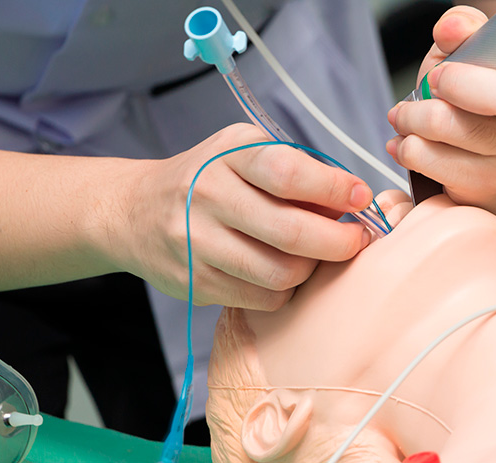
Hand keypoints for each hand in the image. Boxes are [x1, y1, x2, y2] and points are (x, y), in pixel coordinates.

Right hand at [107, 123, 373, 310]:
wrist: (134, 211)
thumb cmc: (207, 178)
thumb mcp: (244, 153)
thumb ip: (295, 170)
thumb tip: (354, 204)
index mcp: (227, 155)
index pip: (289, 173)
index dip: (335, 189)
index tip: (361, 198)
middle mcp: (207, 196)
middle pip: (292, 232)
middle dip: (340, 241)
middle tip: (356, 239)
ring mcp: (196, 243)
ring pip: (281, 273)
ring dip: (312, 267)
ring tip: (314, 255)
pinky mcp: (195, 282)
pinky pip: (263, 298)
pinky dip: (285, 289)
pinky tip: (281, 271)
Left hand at [386, 6, 495, 229]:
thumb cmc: (477, 112)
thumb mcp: (470, 64)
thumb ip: (464, 36)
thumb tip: (452, 29)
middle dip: (456, 81)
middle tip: (434, 80)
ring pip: (455, 126)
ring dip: (415, 116)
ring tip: (407, 116)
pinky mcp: (490, 187)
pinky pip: (433, 160)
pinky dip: (408, 148)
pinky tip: (410, 144)